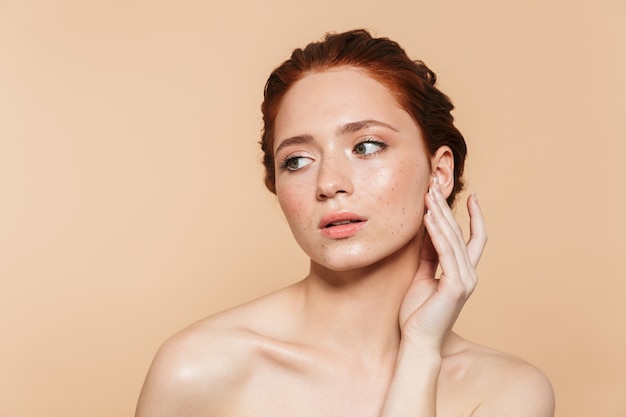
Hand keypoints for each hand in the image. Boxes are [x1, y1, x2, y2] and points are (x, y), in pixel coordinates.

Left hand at [398, 178, 486, 348]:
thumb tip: (426, 229)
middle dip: (446, 207)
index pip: (474, 238)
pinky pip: (445, 253)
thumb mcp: (423, 276)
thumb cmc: (418, 313)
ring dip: (440, 214)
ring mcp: (464, 280)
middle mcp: (469, 274)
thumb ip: (428, 255)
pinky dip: (437, 233)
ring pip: (453, 239)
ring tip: (428, 194)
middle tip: (434, 185)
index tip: (471, 195)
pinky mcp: (455, 286)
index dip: (474, 216)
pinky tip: (428, 218)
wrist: (417, 341)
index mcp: (463, 272)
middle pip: (460, 232)